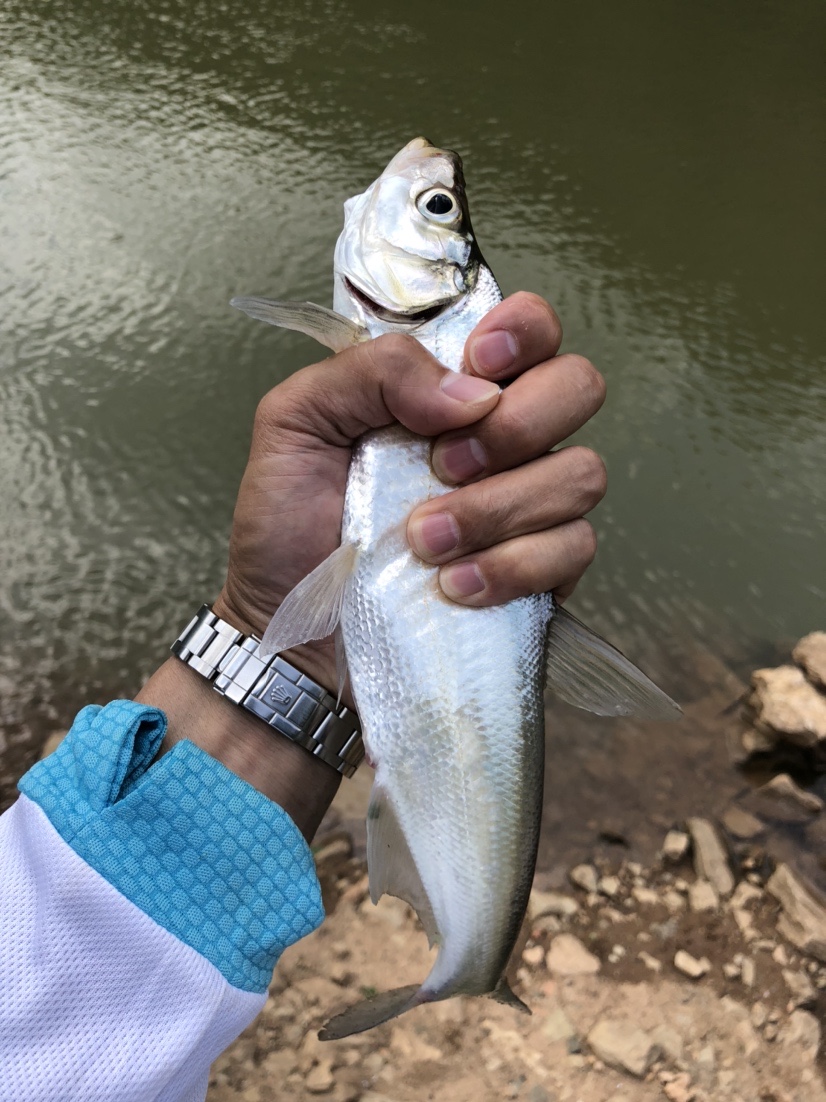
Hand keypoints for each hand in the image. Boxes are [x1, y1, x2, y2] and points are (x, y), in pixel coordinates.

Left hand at [215, 292, 605, 695]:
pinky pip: (574, 550)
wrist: (291, 632)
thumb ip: (372, 371)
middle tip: (441, 467)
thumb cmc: (287, 526)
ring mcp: (529, 507)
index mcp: (449, 388)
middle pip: (579, 386)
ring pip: (582, 475)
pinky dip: (510, 567)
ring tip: (423, 542)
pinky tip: (453, 586)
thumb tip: (471, 392)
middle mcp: (502, 438)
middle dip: (515, 426)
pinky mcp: (542, 574)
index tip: (478, 367)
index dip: (524, 333)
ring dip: (498, 509)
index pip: (532, 326)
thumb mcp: (296, 422)